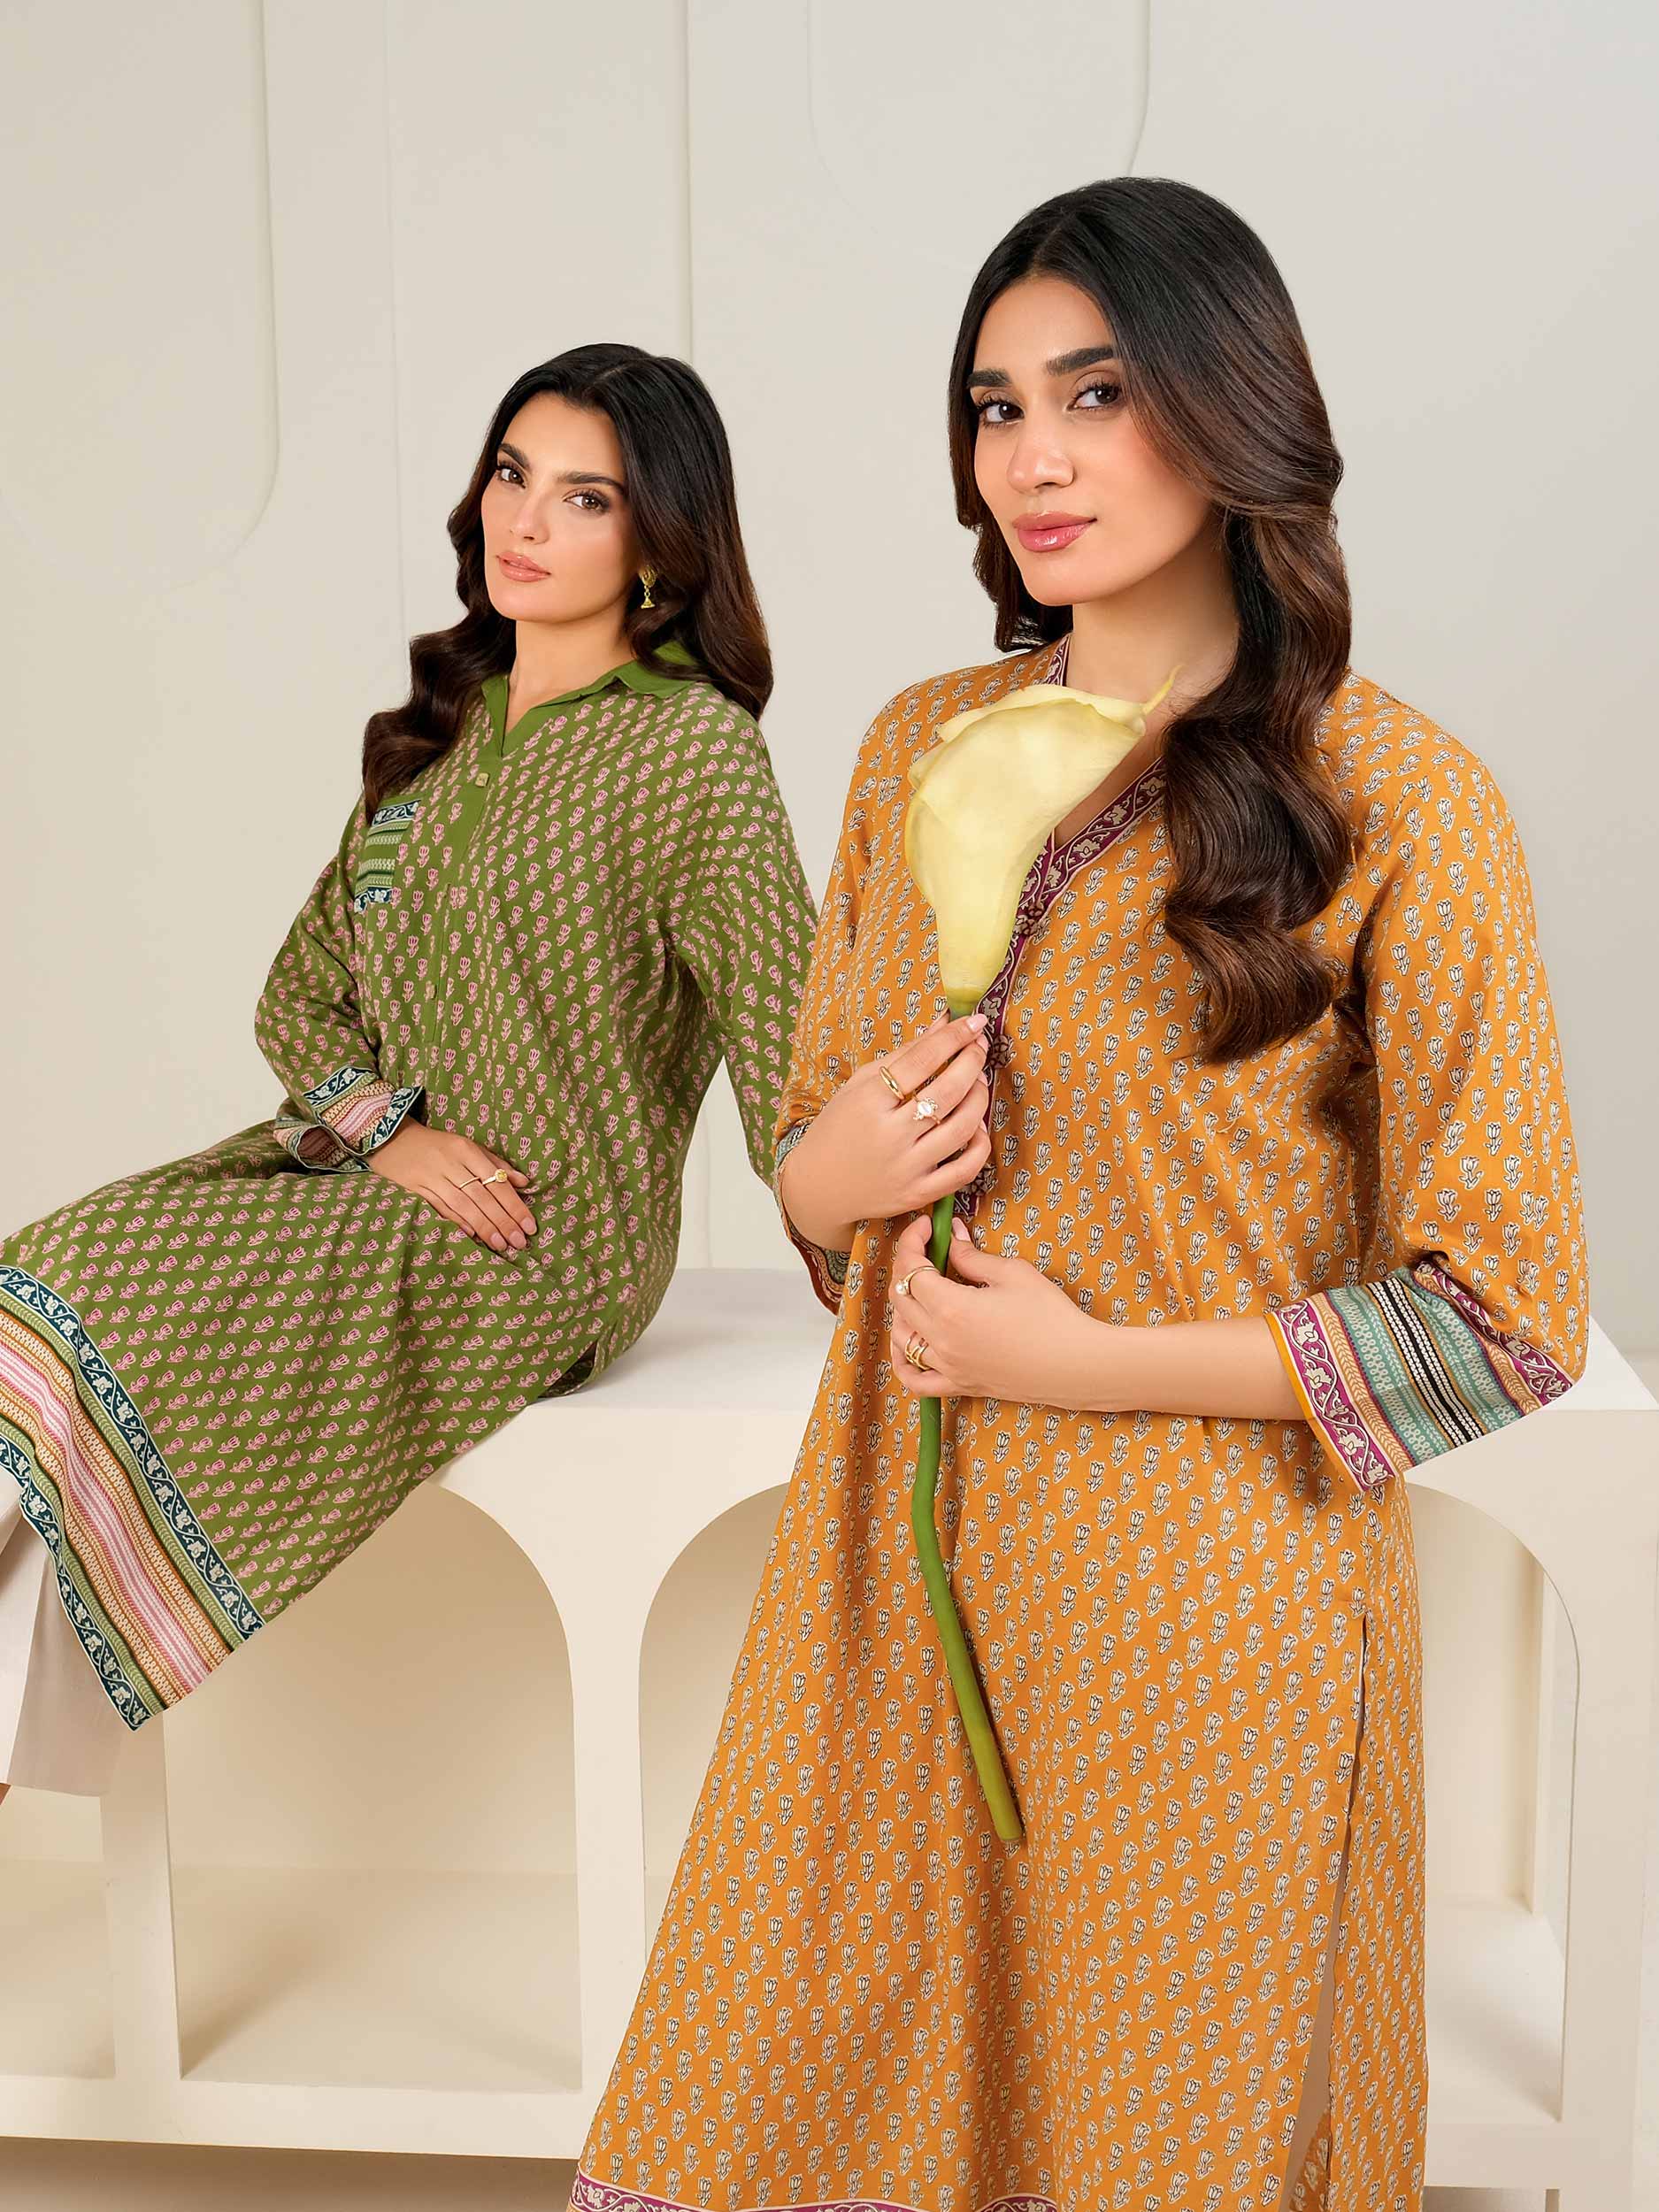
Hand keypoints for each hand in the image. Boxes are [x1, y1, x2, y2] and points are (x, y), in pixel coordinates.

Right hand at [369, 1121, 536, 1252]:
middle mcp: (451, 1163)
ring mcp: (432, 1177)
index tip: (529, 1225)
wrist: (393, 1140)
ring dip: (483, 1226)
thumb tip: (523, 1182)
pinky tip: (472, 1236)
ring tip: (501, 1245)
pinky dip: (457, 1222)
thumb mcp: (467, 1147)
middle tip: (519, 1241)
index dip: (514, 1205)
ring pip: (463, 1205)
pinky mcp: (415, 1189)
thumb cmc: (438, 1146)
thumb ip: (495, 1164)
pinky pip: (439, 1208)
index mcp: (466, 1150)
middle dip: (503, 1220)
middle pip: (482, 1196)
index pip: (496, 1181)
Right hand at [779, 1012, 992, 1252]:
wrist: (818, 1186)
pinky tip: (977, 1127)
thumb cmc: (838, 1127)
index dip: (953, 1036)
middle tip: (979, 1048)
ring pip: (961, 1128)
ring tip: (979, 1082)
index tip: (973, 1022)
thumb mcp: (860, 1084)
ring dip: (979, 1098)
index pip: (921, 1060)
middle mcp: (889, 1135)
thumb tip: (945, 1021)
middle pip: (946, 1092)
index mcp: (868, 1101)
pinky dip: (979, 1145)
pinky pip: (964, 1170)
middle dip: (972, 1062)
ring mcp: (905, 1167)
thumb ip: (905, 1053)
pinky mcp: (918, 1193)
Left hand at [886, 1212, 1111, 1407]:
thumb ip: (973, 1257)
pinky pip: (916, 1380)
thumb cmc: (1051, 1315)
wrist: (1076, 1364)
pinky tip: (908, 1344)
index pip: (911, 1269)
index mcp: (952, 1308)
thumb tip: (953, 1238)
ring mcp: (948, 1366)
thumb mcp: (1013, 1273)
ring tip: (921, 1290)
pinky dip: (902, 1362)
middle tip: (925, 1250)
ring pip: (902, 1337)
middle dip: (907, 1266)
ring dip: (903, 1308)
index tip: (927, 1226)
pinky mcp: (960, 1384)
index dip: (912, 1242)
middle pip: (901, 1299)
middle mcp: (941, 1340)